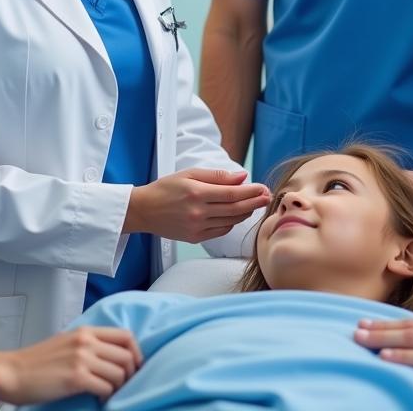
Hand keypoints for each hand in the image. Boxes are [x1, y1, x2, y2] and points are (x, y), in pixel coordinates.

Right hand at [0, 326, 141, 403]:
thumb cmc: (38, 362)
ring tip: (107, 392)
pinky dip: (106, 395)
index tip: (134, 367)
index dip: (136, 352)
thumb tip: (112, 356)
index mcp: (86, 331)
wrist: (13, 373)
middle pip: (127, 356)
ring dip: (117, 386)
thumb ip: (89, 344)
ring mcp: (82, 359)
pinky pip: (105, 387)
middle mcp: (87, 341)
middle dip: (129, 374)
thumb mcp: (67, 343)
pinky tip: (98, 398)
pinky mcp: (75, 378)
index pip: (125, 336)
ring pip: (119, 373)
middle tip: (121, 385)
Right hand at [126, 168, 270, 241]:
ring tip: (255, 205)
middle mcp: (198, 212)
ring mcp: (196, 227)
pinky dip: (232, 222)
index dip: (250, 191)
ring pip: (230, 221)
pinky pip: (221, 230)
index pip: (231, 194)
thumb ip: (217, 176)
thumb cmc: (166, 188)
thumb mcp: (189, 174)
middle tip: (267, 197)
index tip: (263, 187)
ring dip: (246, 213)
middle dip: (254, 202)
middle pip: (235, 209)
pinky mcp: (195, 238)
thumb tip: (241, 177)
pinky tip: (238, 215)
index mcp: (196, 193)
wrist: (145, 210)